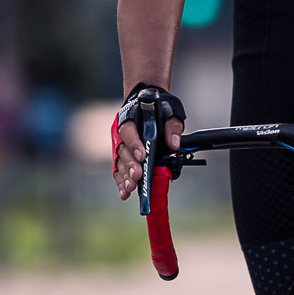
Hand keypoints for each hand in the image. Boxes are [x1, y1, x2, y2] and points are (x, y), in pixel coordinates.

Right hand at [111, 87, 184, 201]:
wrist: (148, 102)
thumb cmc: (158, 107)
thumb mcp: (170, 111)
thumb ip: (172, 126)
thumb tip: (174, 144)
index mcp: (130, 119)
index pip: (128, 132)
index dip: (134, 145)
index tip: (142, 156)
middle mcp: (121, 133)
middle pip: (122, 151)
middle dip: (130, 165)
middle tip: (137, 176)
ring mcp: (120, 145)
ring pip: (119, 162)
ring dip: (125, 176)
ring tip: (131, 188)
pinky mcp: (122, 156)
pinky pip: (119, 170)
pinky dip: (121, 182)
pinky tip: (125, 193)